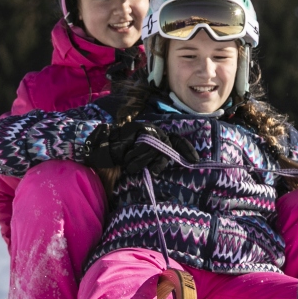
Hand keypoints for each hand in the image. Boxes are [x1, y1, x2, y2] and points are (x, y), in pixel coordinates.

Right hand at [84, 121, 199, 174]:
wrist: (101, 153)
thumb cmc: (121, 162)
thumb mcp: (143, 163)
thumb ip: (157, 161)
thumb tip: (175, 163)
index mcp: (157, 139)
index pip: (177, 141)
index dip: (187, 150)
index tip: (195, 161)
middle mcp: (154, 132)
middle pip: (167, 147)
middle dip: (159, 161)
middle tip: (151, 169)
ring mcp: (145, 129)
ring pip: (155, 148)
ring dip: (142, 161)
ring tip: (130, 164)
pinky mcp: (137, 129)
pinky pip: (144, 144)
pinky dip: (135, 155)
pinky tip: (126, 158)